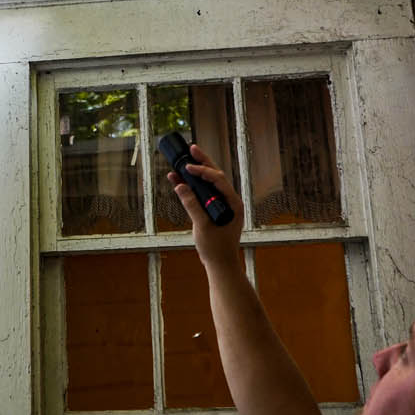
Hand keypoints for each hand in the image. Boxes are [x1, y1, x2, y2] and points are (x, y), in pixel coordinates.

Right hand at [167, 144, 243, 266]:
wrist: (221, 265)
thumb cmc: (215, 248)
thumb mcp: (201, 226)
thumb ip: (192, 205)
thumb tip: (180, 186)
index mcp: (233, 203)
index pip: (218, 180)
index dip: (203, 171)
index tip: (188, 168)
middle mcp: (230, 201)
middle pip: (216, 176)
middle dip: (203, 162)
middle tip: (191, 148)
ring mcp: (223, 205)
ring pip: (210, 183)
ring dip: (197, 171)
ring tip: (185, 158)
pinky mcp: (215, 210)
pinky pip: (204, 193)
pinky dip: (193, 186)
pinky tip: (180, 179)